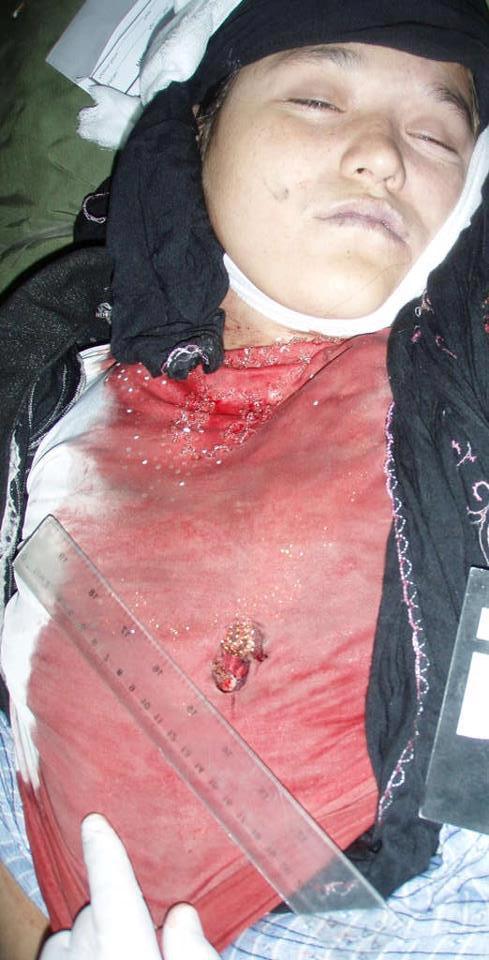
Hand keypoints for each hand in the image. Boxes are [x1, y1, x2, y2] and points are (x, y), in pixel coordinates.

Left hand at [39, 814, 219, 959]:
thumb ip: (194, 953)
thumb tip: (182, 915)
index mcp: (126, 947)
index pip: (113, 888)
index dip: (104, 850)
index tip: (94, 821)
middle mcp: (87, 953)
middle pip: (98, 913)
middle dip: (118, 915)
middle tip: (148, 934)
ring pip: (74, 934)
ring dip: (94, 936)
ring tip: (123, 951)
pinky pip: (59, 953)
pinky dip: (74, 953)